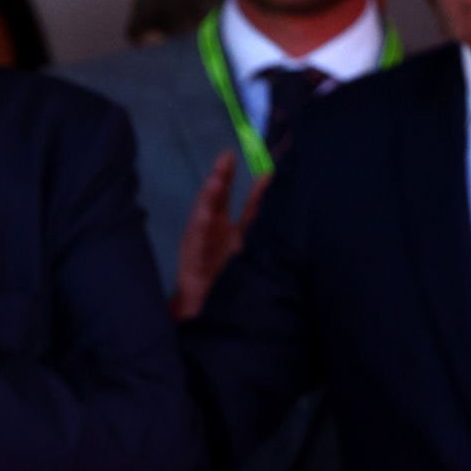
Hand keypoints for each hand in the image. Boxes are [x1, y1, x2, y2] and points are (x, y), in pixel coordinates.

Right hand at [172, 151, 267, 320]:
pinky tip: (204, 216)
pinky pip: (196, 244)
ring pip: (204, 217)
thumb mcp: (249, 254)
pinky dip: (200, 228)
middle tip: (226, 158)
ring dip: (209, 199)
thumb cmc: (227, 283)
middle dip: (221, 179)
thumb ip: (259, 229)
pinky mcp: (192, 262)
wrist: (207, 311)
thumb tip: (279, 203)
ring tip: (216, 180)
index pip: (242, 204)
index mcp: (231, 232)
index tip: (258, 165)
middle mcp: (215, 234)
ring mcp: (201, 245)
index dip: (249, 186)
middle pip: (218, 201)